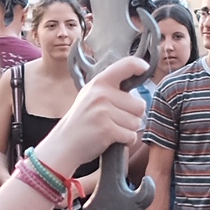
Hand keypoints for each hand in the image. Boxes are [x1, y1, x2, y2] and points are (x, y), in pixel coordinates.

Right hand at [32, 54, 149, 173]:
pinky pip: (131, 136)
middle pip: (139, 105)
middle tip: (115, 120)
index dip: (139, 65)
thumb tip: (137, 82)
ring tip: (111, 129)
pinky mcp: (107, 130)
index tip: (144, 68)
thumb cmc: (82, 121)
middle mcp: (102, 94)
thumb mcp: (90, 96)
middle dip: (132, 116)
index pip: (126, 65)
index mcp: (99, 83)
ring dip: (128, 130)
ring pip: (137, 122)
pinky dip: (125, 141)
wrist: (64, 143)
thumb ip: (110, 88)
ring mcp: (104, 112)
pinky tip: (111, 139)